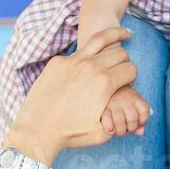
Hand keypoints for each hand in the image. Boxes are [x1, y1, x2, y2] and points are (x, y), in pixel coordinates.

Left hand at [6, 26, 136, 160]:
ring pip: (101, 40)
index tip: (126, 84)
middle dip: (125, 62)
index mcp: (105, 83)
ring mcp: (72, 61)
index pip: (131, 69)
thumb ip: (120, 120)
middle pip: (120, 54)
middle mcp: (90, 67)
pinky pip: (78, 53)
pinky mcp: (57, 62)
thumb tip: (129, 114)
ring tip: (125, 34)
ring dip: (116, 36)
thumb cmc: (70, 134)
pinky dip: (88, 55)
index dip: (132, 78)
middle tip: (121, 70)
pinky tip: (90, 60)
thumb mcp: (103, 133)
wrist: (37, 130)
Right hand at [102, 85, 150, 136]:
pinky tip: (110, 129)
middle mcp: (124, 98)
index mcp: (134, 96)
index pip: (144, 110)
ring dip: (120, 131)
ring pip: (120, 122)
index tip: (139, 124)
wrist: (102, 90)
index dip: (143, 121)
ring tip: (118, 131)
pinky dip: (109, 129)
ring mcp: (112, 102)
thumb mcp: (132, 107)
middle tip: (127, 130)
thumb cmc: (120, 102)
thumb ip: (138, 120)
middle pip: (132, 119)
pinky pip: (107, 123)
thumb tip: (140, 133)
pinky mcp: (101, 108)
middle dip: (131, 129)